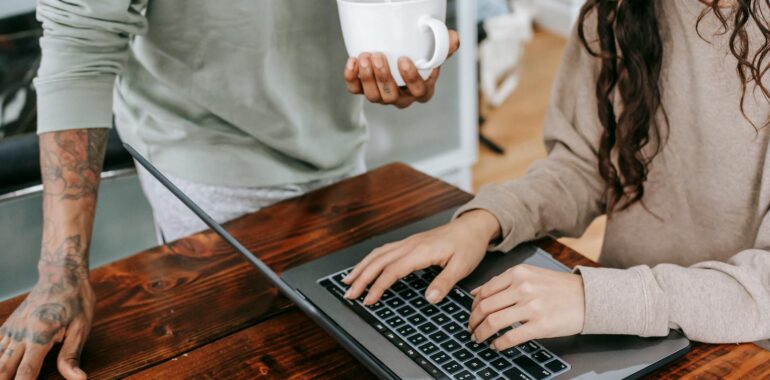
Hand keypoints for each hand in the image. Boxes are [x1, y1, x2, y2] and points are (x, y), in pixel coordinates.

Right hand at [0, 265, 94, 379]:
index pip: (25, 372)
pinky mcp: (8, 326)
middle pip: (2, 369)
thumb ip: (71, 356)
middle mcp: (20, 333)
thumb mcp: (81, 328)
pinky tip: (1, 367)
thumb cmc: (76, 300)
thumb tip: (78, 379)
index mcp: (40, 335)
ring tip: (5, 378)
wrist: (62, 274)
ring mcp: (11, 329)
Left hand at [343, 30, 459, 108]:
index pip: (420, 92)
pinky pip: (356, 90)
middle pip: (392, 97)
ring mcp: (382, 96)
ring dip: (367, 77)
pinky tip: (352, 62)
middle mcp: (401, 97)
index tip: (404, 60)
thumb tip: (453, 38)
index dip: (411, 79)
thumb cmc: (419, 58)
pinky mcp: (364, 90)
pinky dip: (351, 78)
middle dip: (384, 77)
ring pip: (373, 96)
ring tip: (365, 56)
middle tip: (378, 56)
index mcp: (421, 90)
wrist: (397, 57)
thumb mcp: (434, 52)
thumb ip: (445, 46)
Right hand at [343, 209, 500, 304]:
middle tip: (349, 293)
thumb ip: (444, 283)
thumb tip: (429, 298)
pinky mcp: (410, 243)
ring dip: (361, 267)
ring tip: (348, 280)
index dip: (378, 286)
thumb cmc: (468, 245)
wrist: (472, 226)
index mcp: (421, 251)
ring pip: (378, 254)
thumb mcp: (462, 267)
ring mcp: (408, 242)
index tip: (368, 300)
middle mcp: (410, 245)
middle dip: (361, 278)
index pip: (392, 270)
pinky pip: (384, 250)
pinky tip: (365, 266)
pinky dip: (370, 259)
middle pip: (378, 261)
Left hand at [468, 265, 584, 350]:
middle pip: (485, 307)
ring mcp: (532, 307)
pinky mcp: (541, 325)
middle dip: (473, 321)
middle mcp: (523, 288)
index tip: (472, 315)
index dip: (473, 306)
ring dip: (481, 333)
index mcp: (518, 273)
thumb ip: (502, 283)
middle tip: (471, 329)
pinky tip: (496, 346)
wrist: (588, 297)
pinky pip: (510, 337)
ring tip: (479, 339)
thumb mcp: (529, 275)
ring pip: (493, 322)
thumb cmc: (558, 288)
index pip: (484, 291)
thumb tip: (475, 293)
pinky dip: (498, 343)